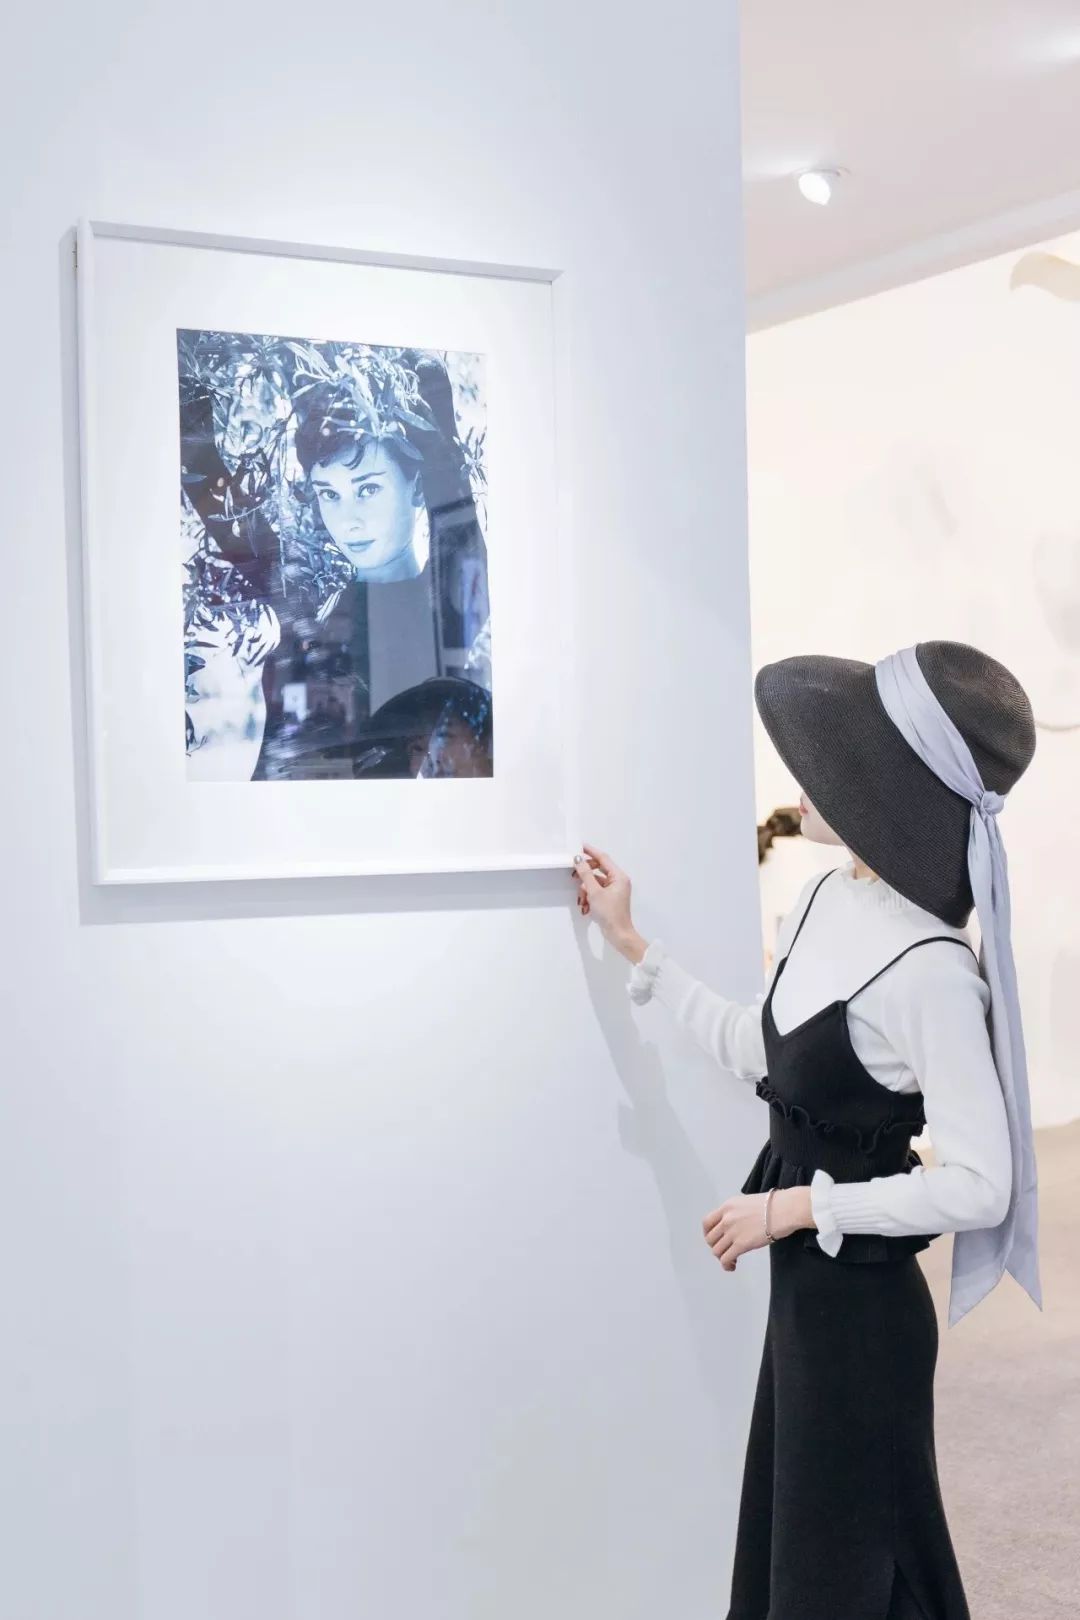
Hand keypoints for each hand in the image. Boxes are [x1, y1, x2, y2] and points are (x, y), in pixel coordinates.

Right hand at [570, 842, 645, 960]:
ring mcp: (614, 890)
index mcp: (619, 876)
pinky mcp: (610, 899)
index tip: (579, 846)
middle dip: (585, 876)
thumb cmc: (610, 913)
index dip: (590, 851)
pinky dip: (589, 897)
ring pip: (595, 883)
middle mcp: (618, 881)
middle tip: (573, 876)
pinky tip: (585, 907)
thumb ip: (585, 874)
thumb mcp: (594, 892)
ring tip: (582, 901)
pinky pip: (597, 892)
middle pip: (598, 870)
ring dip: (585, 890)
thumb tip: (578, 860)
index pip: (603, 858)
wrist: (618, 934)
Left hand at [702, 1187, 812, 1269]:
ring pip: (716, 1251)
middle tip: (726, 1250)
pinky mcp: (740, 1244)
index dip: (708, 1234)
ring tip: (732, 1260)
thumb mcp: (747, 1202)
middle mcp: (726, 1218)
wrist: (783, 1210)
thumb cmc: (773, 1205)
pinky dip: (727, 1265)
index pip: (707, 1222)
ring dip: (722, 1257)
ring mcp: (732, 1231)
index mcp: (727, 1207)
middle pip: (710, 1239)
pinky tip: (733, 1266)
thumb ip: (737, 1212)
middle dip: (716, 1247)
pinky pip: (725, 1259)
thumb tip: (736, 1223)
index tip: (715, 1240)